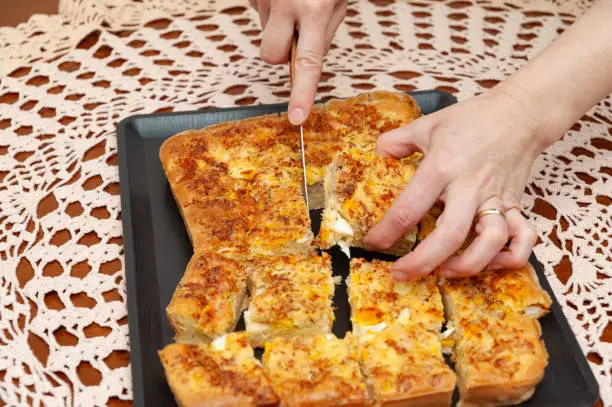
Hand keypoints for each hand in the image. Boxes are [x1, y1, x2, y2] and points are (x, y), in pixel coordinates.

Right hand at [249, 0, 346, 124]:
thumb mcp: (337, 2)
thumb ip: (325, 33)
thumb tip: (309, 62)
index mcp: (315, 10)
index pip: (308, 63)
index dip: (302, 94)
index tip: (297, 118)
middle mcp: (287, 4)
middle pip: (271, 56)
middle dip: (280, 54)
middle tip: (295, 33)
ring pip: (265, 33)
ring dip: (278, 25)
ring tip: (294, 1)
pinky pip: (259, 13)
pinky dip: (271, 9)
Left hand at [363, 86, 547, 280]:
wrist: (520, 113)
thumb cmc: (471, 119)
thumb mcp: (427, 124)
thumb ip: (396, 140)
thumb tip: (376, 154)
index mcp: (442, 166)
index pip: (410, 207)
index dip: (387, 231)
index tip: (373, 243)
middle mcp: (470, 186)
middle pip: (449, 235)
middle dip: (422, 262)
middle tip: (401, 274)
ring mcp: (496, 198)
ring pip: (490, 244)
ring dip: (467, 266)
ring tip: (443, 271)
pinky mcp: (517, 204)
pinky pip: (524, 239)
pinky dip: (510, 258)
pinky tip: (489, 263)